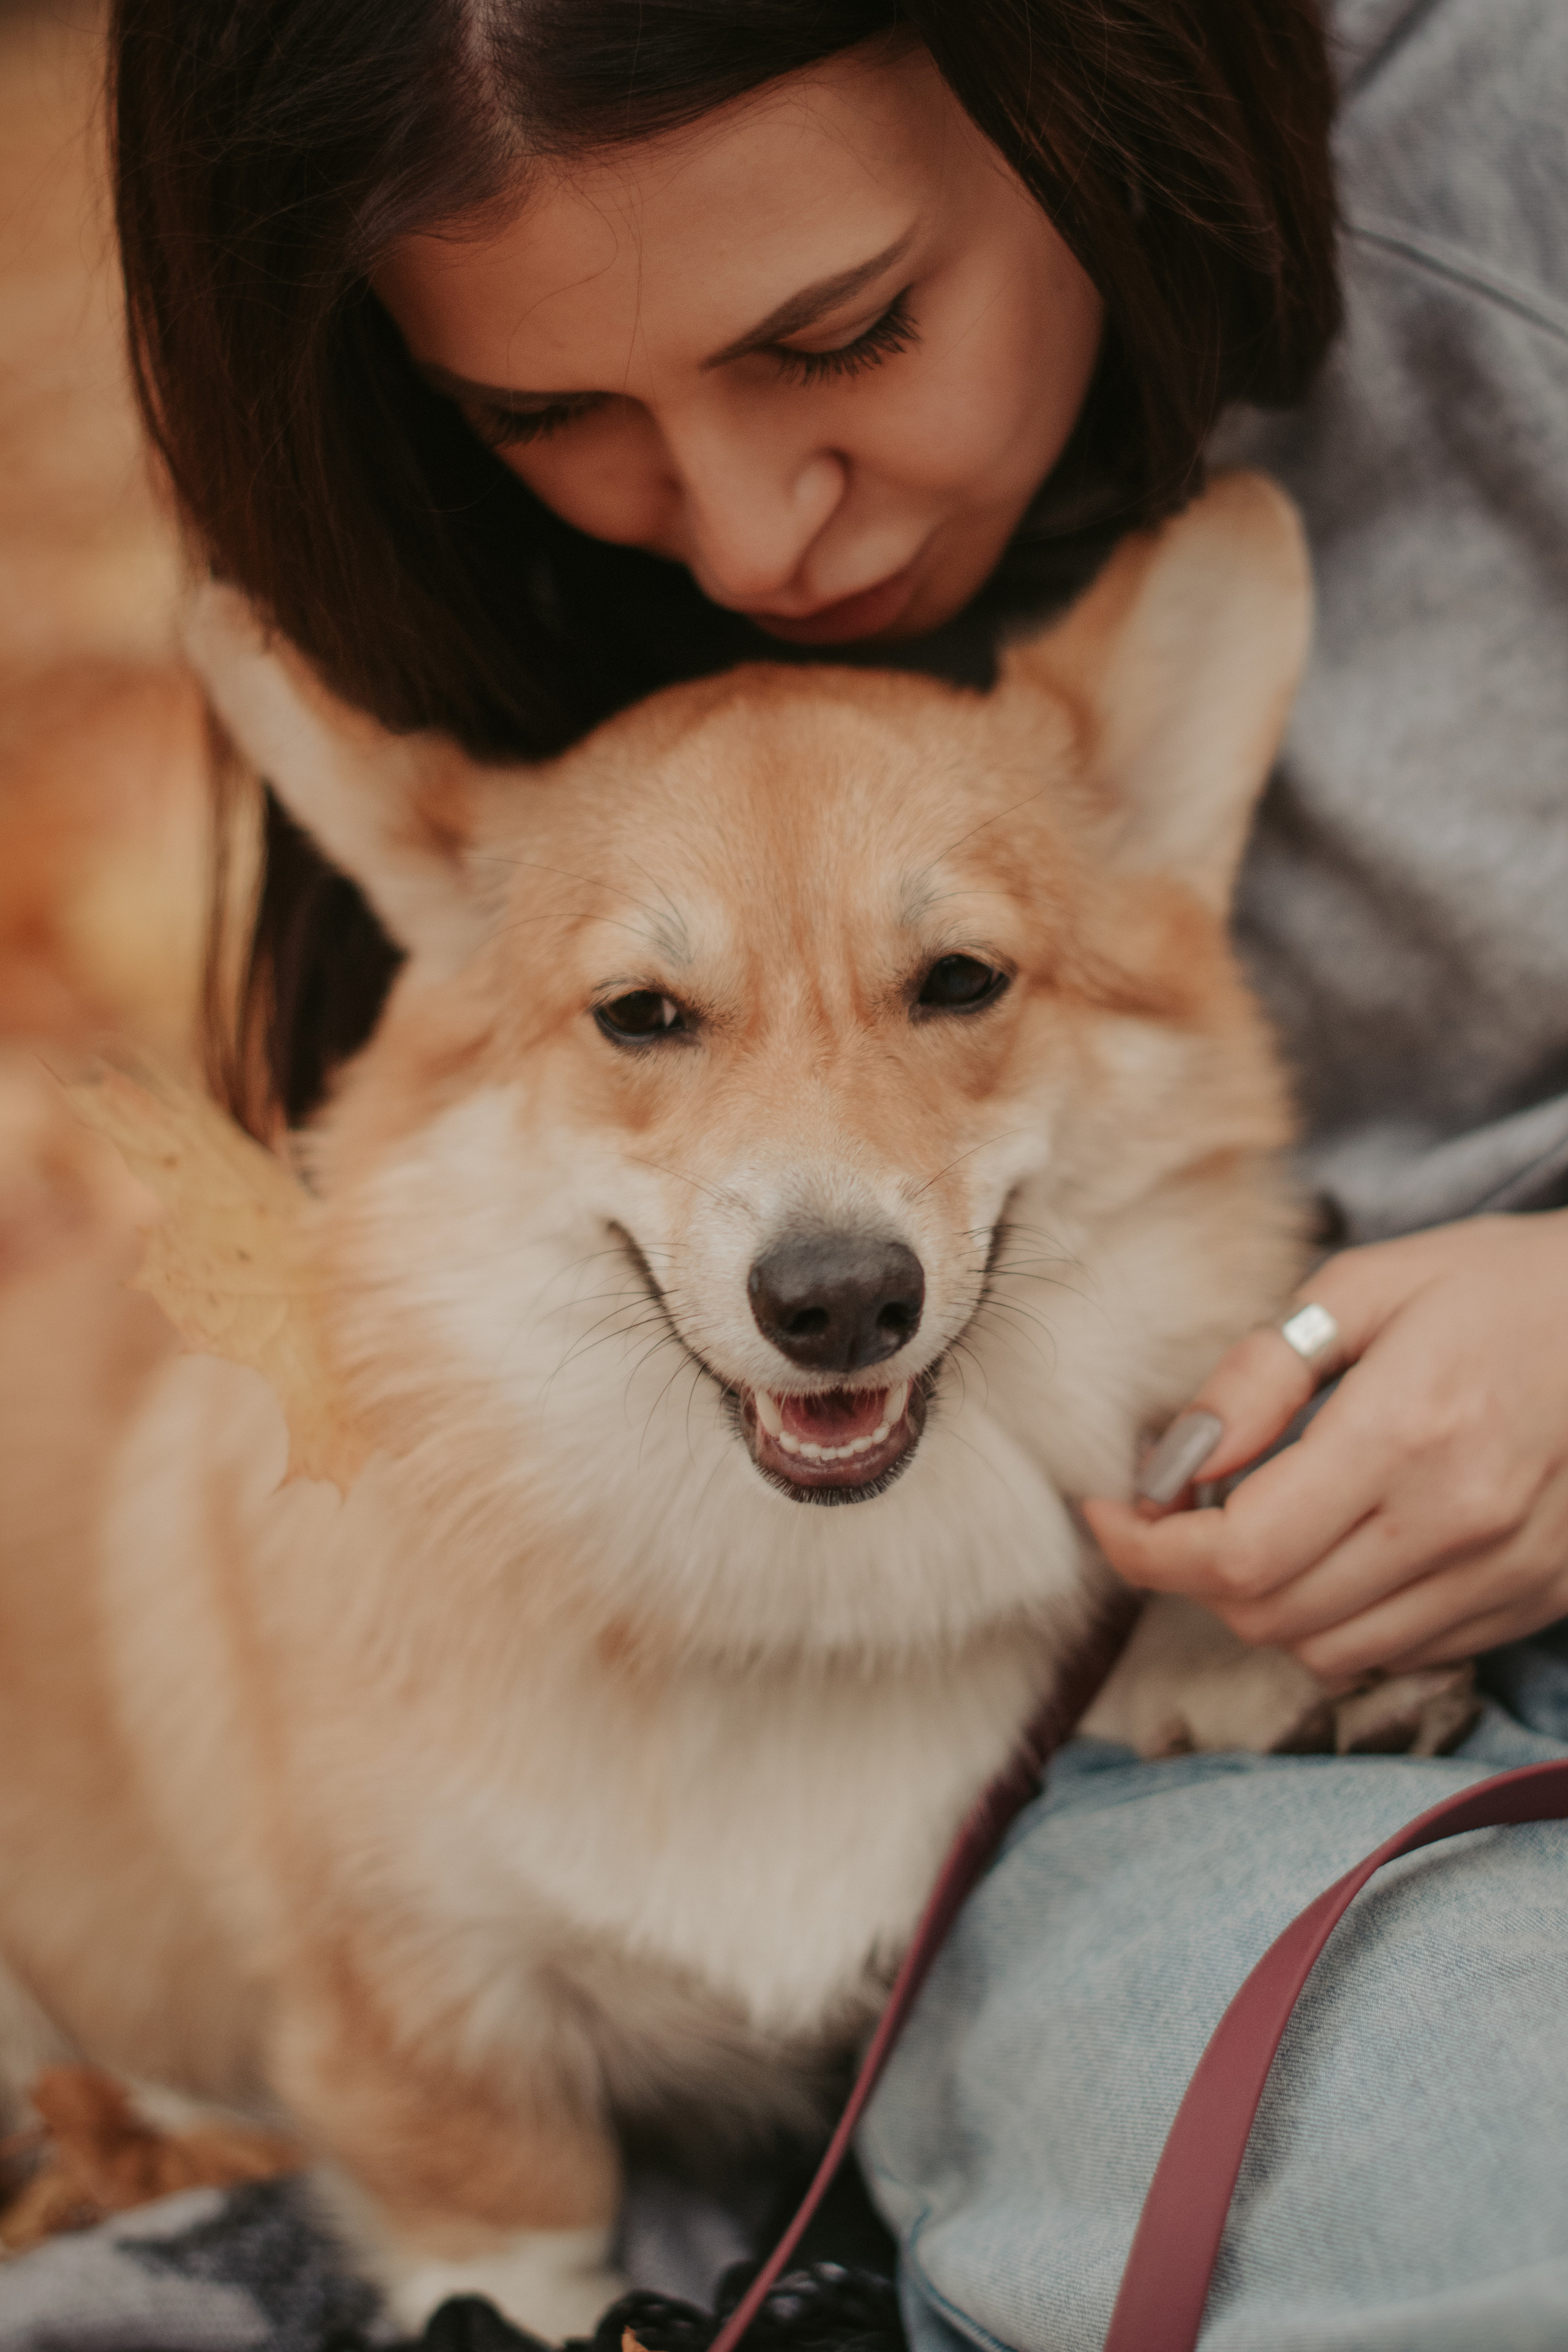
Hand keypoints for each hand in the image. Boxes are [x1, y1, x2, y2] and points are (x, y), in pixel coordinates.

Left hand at [1083, 1213, 1567, 1679]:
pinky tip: (1334, 1552)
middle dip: (1191, 1572)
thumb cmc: (1503, 1284)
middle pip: (1268, 1613)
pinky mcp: (1530, 1601)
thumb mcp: (1367, 1285)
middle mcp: (1455, 1522)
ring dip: (1261, 1603)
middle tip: (1174, 1508)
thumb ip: (1260, 1374)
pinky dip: (1337, 1621)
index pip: (1238, 1550)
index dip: (1146, 1548)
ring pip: (1326, 1650)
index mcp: (1404, 1431)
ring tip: (1254, 1525)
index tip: (1111, 1512)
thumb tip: (1179, 1455)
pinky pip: (1397, 1654)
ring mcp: (1500, 1575)